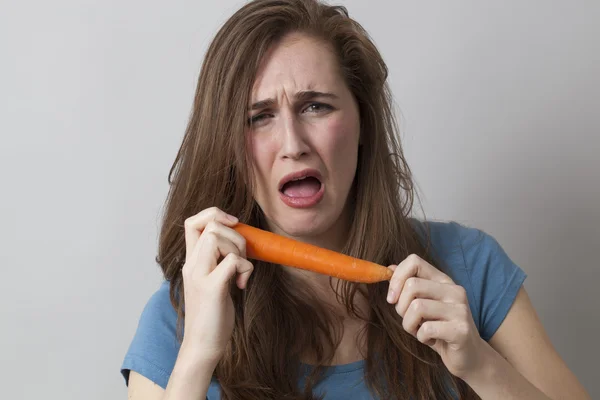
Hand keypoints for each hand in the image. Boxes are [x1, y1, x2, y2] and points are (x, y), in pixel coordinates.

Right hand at [180, 207, 253, 364]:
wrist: (203, 345)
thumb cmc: (213, 314)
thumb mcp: (214, 280)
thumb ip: (219, 261)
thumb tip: (239, 242)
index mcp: (191, 261)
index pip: (192, 222)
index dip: (214, 214)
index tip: (233, 226)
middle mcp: (191, 264)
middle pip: (210, 224)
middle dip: (236, 235)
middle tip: (242, 258)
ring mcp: (199, 275)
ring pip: (217, 236)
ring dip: (239, 249)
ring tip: (241, 272)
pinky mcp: (211, 288)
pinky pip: (233, 261)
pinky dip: (245, 268)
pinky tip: (242, 285)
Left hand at [386, 254, 486, 378]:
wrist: (469, 356)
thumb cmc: (440, 329)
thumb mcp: (423, 304)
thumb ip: (409, 286)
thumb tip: (389, 268)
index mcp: (443, 281)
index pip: (414, 261)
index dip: (396, 278)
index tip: (391, 298)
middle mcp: (454, 290)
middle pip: (412, 285)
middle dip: (400, 307)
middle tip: (409, 320)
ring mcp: (460, 309)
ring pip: (416, 307)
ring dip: (409, 325)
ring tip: (419, 331)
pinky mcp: (461, 330)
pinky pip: (426, 328)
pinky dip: (421, 337)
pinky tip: (430, 340)